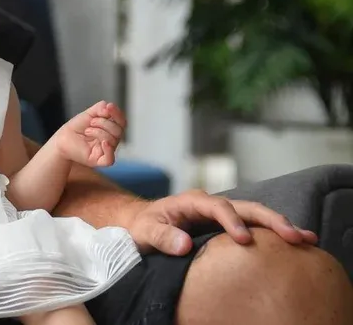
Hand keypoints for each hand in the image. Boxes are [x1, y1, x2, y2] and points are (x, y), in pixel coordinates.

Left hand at [52, 100, 124, 166]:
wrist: (62, 139)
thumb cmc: (76, 128)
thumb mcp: (89, 114)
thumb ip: (100, 108)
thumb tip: (110, 106)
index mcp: (111, 130)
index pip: (121, 122)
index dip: (117, 114)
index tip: (109, 106)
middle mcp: (111, 141)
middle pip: (119, 131)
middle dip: (104, 123)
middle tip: (91, 122)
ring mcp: (106, 151)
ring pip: (113, 141)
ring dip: (98, 132)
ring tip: (87, 131)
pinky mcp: (99, 161)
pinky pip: (110, 159)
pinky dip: (108, 149)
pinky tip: (103, 143)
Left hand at [125, 189, 317, 254]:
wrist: (141, 222)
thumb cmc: (142, 226)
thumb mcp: (146, 231)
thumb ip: (163, 236)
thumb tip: (184, 245)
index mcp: (192, 201)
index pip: (217, 206)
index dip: (231, 221)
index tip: (244, 240)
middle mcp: (210, 203)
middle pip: (245, 206)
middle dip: (270, 219)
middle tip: (295, 236)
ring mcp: (220, 213)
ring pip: (253, 214)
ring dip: (278, 225)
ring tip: (305, 239)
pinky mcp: (225, 225)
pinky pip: (252, 226)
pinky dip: (272, 233)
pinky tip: (293, 244)